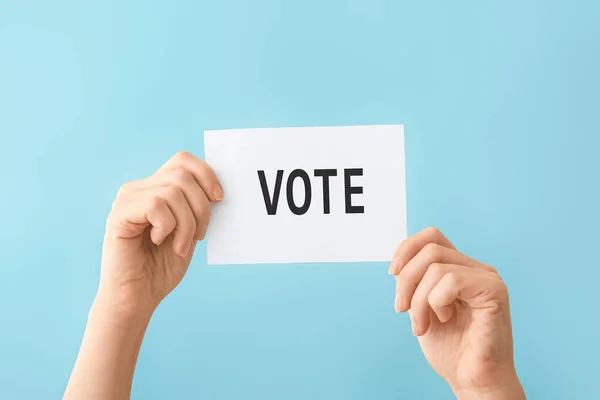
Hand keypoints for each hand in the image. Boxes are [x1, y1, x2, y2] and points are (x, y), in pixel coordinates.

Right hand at [99, 151, 222, 318]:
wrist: (138, 299)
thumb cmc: (162, 268)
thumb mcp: (189, 231)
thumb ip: (197, 206)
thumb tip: (218, 188)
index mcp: (154, 188)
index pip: (183, 160)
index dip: (206, 174)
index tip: (219, 199)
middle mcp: (137, 188)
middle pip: (183, 175)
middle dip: (201, 208)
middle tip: (197, 236)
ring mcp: (125, 200)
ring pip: (173, 191)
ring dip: (187, 224)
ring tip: (179, 246)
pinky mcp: (118, 215)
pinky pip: (156, 204)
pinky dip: (168, 227)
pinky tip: (158, 241)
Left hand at [389, 227, 524, 399]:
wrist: (472, 381)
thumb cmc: (451, 350)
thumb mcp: (420, 307)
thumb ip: (414, 282)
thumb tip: (398, 262)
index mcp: (461, 268)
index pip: (431, 236)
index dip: (406, 248)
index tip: (392, 274)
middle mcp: (476, 268)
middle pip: (429, 249)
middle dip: (406, 280)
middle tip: (402, 310)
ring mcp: (487, 278)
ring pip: (436, 267)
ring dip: (418, 300)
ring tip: (422, 325)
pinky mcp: (494, 291)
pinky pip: (451, 281)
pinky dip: (436, 302)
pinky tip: (444, 320)